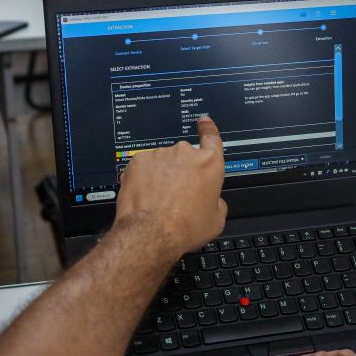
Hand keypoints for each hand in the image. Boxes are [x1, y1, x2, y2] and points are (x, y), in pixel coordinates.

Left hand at [115, 115, 227, 256]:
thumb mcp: (216, 220)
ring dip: (161, 176)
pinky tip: (146, 196)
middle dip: (181, 172)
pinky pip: (144, 167)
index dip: (208, 128)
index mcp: (209, 164)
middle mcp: (185, 153)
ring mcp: (160, 155)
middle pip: (185, 157)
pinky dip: (144, 178)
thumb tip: (212, 200)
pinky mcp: (138, 161)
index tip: (204, 122)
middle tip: (177, 194)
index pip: (212, 138)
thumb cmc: (185, 228)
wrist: (151, 233)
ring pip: (162, 163)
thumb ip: (217, 202)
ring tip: (159, 200)